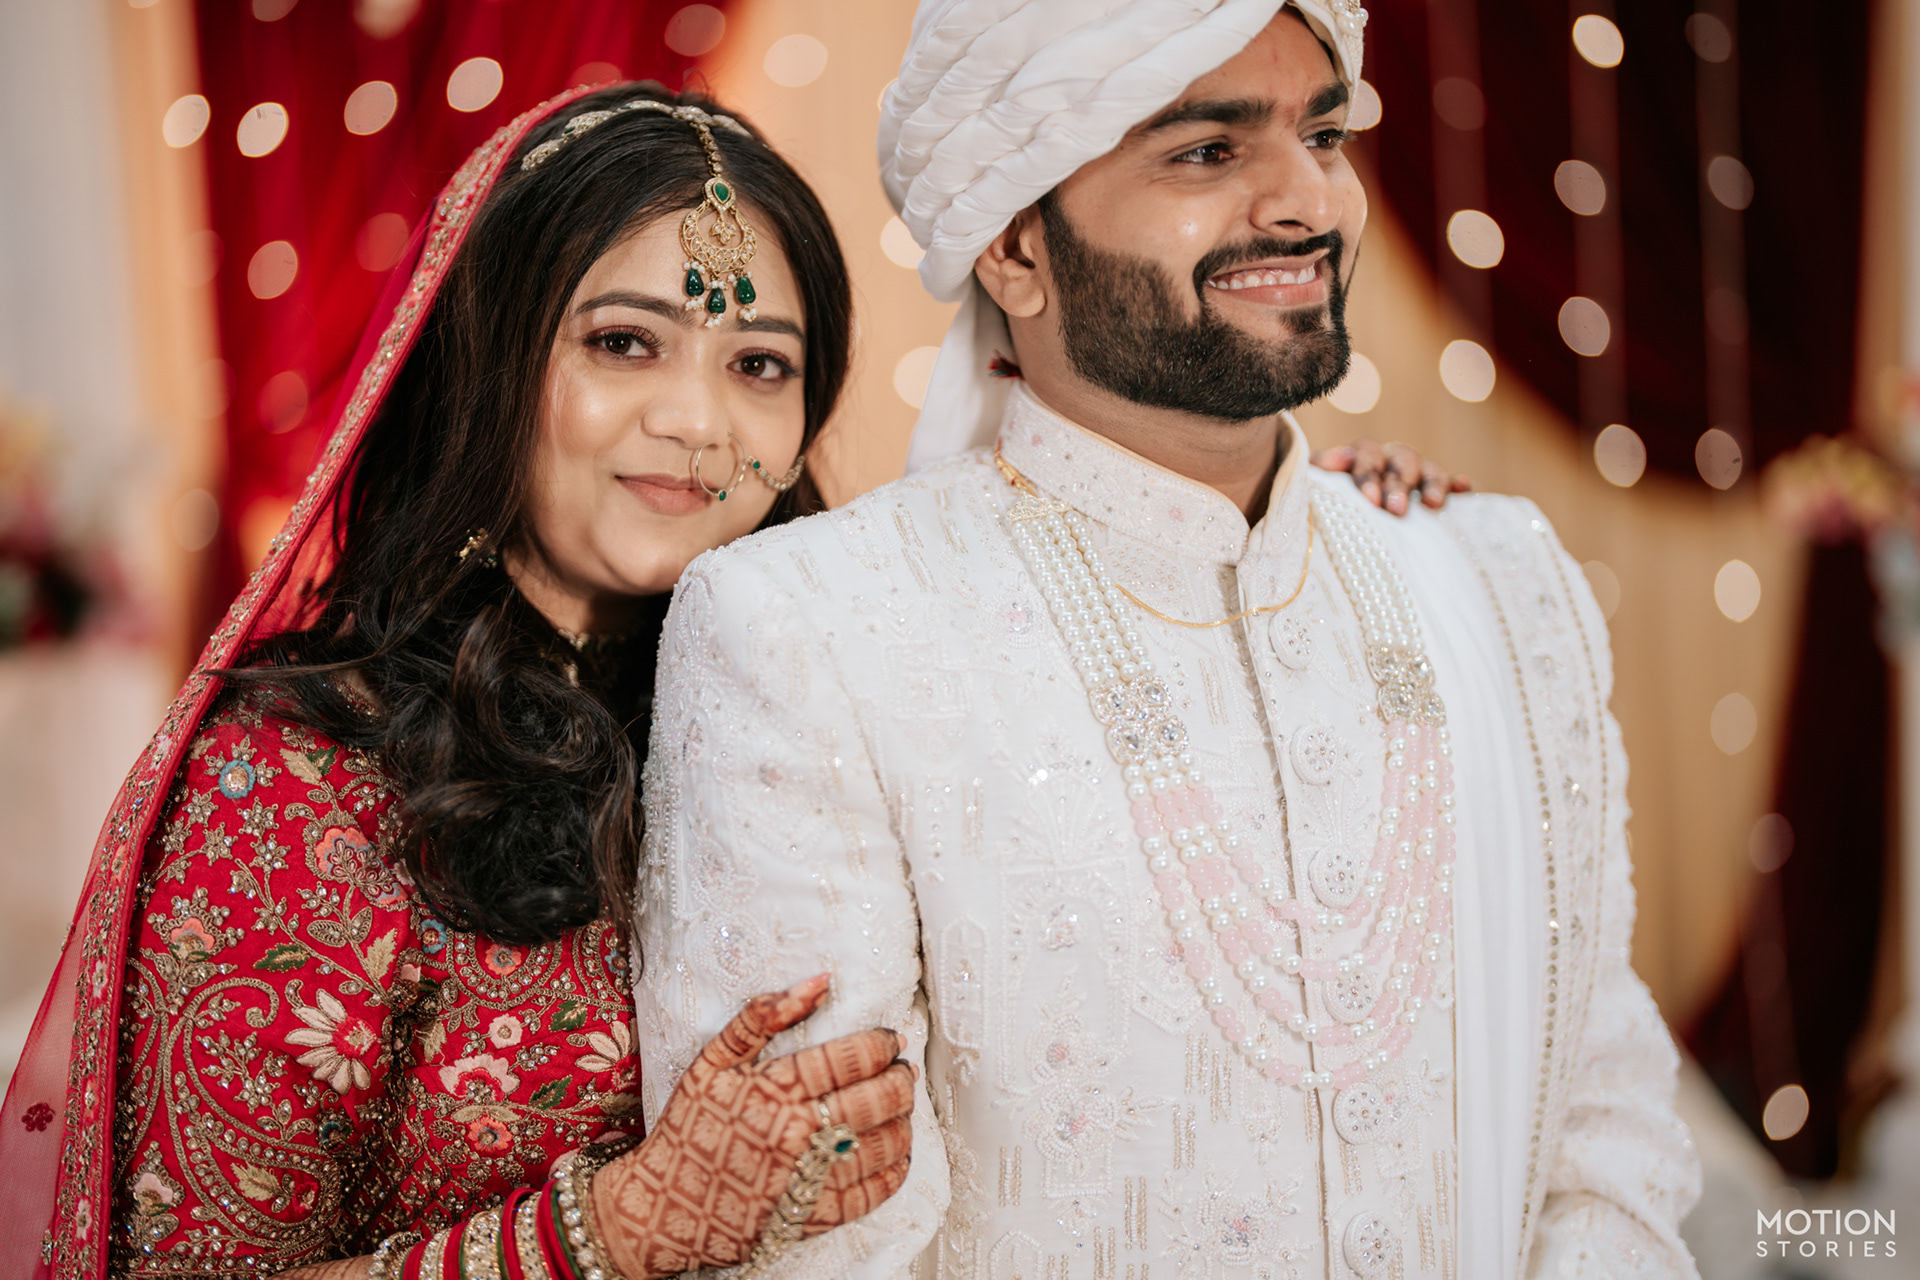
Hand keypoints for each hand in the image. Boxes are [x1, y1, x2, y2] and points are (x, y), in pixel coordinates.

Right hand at [590, 974, 915, 1278]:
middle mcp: (799, 1133)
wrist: (663, 1207)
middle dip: (901, 1078)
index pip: (853, 1057)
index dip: (883, 1044)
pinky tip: (896, 1150)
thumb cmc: (690, 1128)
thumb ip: (763, 1016)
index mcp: (777, 1089)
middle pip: (879, 1097)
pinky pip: (875, 1190)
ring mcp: (810, 1177)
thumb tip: (820, 981)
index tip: (891, 1040)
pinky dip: (896, 1168)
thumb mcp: (713, 1061)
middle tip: (902, 1070)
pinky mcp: (815, 1217)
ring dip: (904, 1118)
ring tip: (900, 1105)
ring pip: (885, 1142)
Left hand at [1312, 439, 1471, 514]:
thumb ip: (1318, 474)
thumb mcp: (1316, 495)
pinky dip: (1460, 485)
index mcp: (1360, 460)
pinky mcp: (1441, 496)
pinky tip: (1464, 488)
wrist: (1344, 537)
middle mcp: (1390, 464)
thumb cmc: (1326, 514)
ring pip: (1429, 470)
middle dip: (1398, 484)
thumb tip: (1338, 458)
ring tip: (1433, 505)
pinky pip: (1455, 486)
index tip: (1369, 500)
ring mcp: (1418, 478)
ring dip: (1432, 483)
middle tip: (1396, 510)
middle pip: (1400, 460)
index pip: (1366, 453)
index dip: (1368, 473)